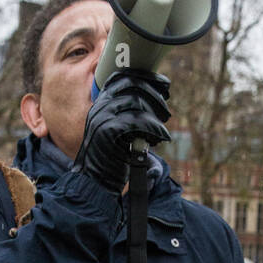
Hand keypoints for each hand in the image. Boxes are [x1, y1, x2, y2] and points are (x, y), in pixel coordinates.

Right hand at [72, 69, 171, 192]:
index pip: (123, 77)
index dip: (146, 78)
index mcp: (100, 105)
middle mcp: (100, 108)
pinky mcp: (109, 132)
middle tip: (167, 112)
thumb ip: (128, 116)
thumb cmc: (110, 162)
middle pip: (132, 86)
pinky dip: (154, 128)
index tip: (165, 85)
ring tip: (163, 128)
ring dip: (156, 114)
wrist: (95, 185)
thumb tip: (154, 101)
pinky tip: (161, 137)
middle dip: (155, 94)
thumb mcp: (117, 133)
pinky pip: (138, 122)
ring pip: (137, 102)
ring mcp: (102, 118)